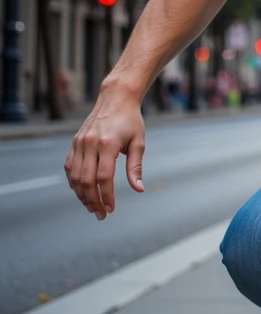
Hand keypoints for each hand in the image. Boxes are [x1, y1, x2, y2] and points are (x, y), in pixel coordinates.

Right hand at [64, 85, 145, 218]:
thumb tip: (138, 189)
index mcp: (107, 144)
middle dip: (92, 201)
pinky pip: (69, 167)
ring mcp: (79, 143)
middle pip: (86, 181)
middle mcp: (90, 144)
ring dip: (81, 195)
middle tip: (100, 214)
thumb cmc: (131, 121)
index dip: (106, 196)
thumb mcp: (138, 143)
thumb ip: (136, 167)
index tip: (111, 209)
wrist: (115, 99)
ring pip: (75, 176)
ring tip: (91, 207)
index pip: (103, 178)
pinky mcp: (74, 142)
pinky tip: (81, 192)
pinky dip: (73, 182)